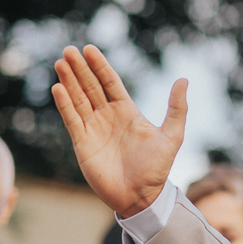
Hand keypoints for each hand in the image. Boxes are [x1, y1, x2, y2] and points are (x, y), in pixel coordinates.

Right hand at [51, 45, 186, 216]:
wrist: (142, 195)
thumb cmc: (158, 167)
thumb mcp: (172, 135)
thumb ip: (177, 108)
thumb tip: (183, 79)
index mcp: (128, 112)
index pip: (110, 82)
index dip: (100, 66)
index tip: (89, 49)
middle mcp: (108, 117)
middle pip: (91, 87)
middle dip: (80, 69)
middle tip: (68, 50)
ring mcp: (94, 129)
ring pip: (78, 100)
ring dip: (68, 82)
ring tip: (60, 63)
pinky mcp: (82, 144)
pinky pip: (72, 120)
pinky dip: (65, 104)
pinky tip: (58, 88)